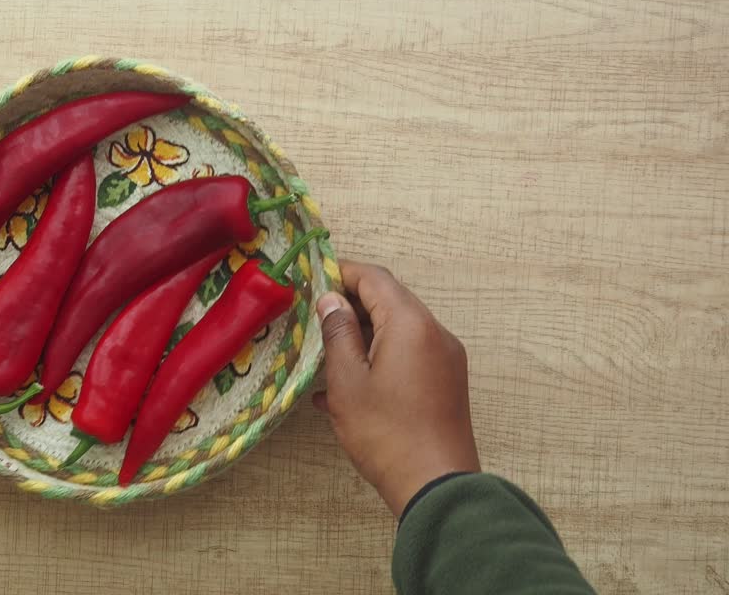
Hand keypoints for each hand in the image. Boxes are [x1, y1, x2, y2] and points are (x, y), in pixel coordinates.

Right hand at [312, 260, 479, 517]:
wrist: (436, 486)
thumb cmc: (385, 432)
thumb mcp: (347, 381)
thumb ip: (338, 333)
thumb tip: (331, 300)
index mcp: (411, 324)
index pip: (375, 278)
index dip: (342, 273)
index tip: (312, 281)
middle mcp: (436, 333)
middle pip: (390, 300)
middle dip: (352, 303)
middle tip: (314, 316)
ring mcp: (446, 358)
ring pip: (400, 329)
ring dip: (365, 332)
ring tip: (326, 352)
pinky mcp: (447, 382)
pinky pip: (410, 354)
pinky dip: (381, 356)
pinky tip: (349, 383)